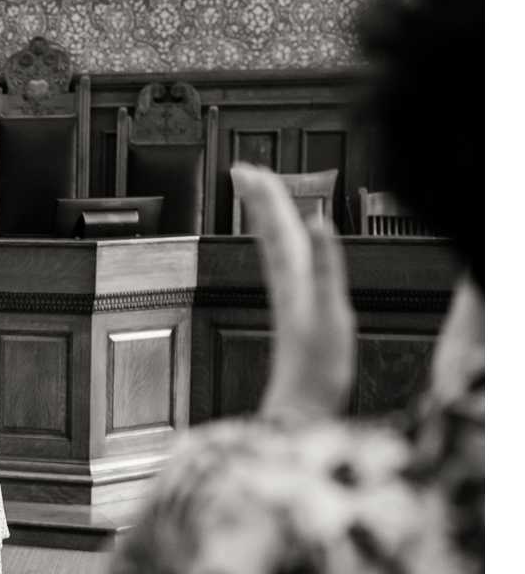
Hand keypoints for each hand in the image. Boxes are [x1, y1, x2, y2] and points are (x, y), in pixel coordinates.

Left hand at [230, 163, 354, 422]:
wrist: (303, 404)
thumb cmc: (317, 365)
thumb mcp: (329, 310)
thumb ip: (324, 266)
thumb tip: (319, 221)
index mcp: (293, 274)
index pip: (276, 224)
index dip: (265, 195)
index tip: (249, 168)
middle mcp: (286, 280)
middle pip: (270, 229)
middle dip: (260, 198)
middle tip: (244, 169)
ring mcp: (289, 294)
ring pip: (275, 245)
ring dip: (267, 217)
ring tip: (259, 196)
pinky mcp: (295, 309)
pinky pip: (285, 264)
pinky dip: (283, 246)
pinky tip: (286, 247)